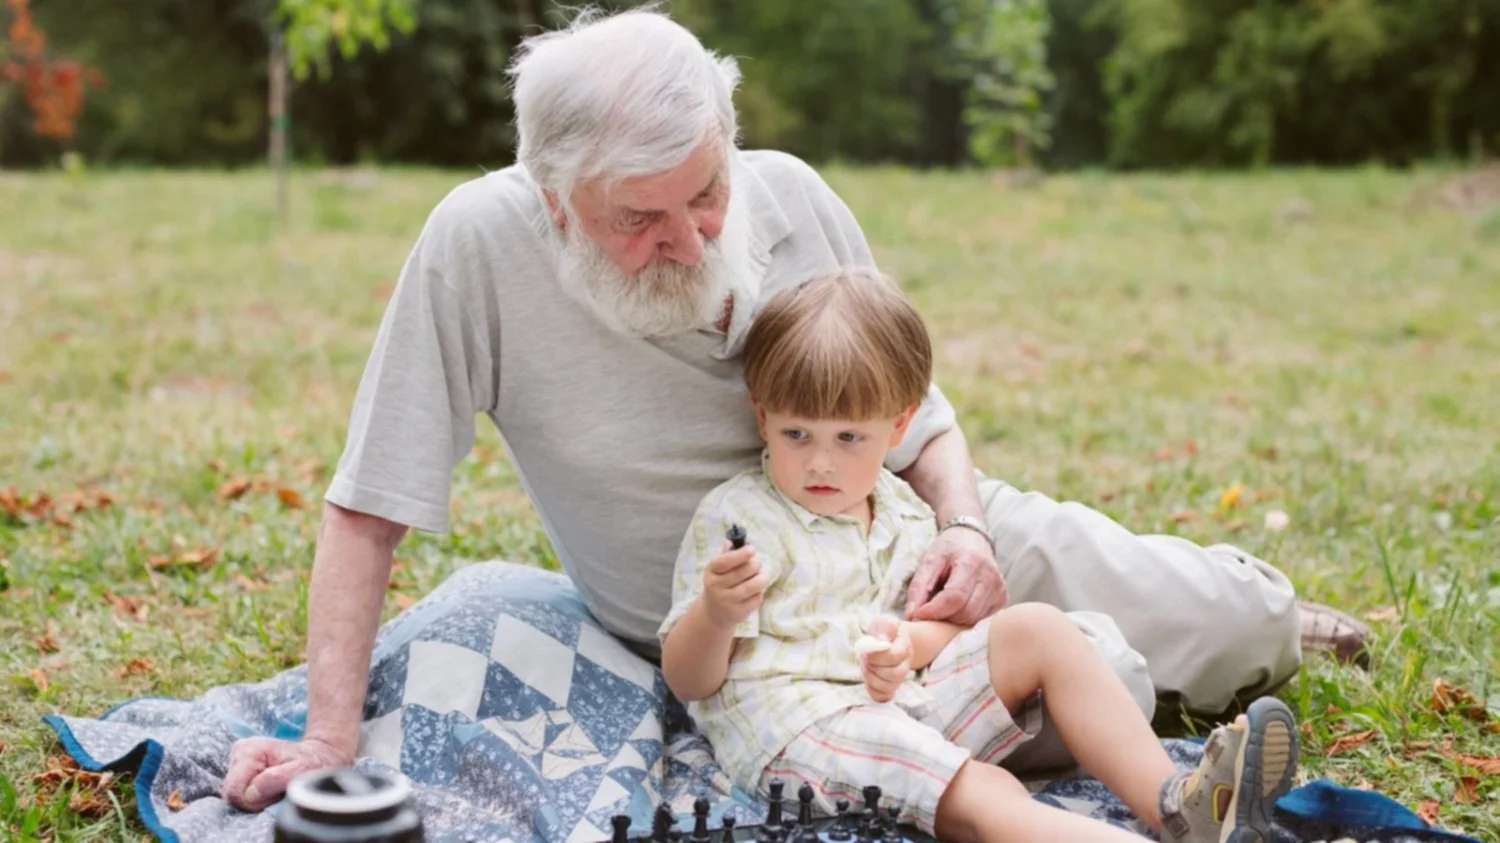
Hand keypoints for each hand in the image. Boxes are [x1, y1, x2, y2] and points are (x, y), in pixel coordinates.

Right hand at [221, 735, 351, 811]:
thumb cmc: (311, 762)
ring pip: (235, 796)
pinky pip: (239, 794)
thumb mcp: (302, 769)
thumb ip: (275, 780)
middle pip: (232, 795)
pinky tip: (269, 787)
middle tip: (276, 790)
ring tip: (275, 786)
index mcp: (249, 750)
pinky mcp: (239, 770)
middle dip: (254, 799)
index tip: (274, 792)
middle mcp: (238, 753)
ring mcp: (236, 761)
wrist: (317, 754)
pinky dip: (254, 796)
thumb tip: (250, 794)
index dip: (253, 800)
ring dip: (255, 798)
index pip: (235, 791)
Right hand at [700, 540, 766, 629]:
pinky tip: (757, 590)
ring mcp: (727, 601)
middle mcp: (716, 586)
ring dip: (762, 577)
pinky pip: (757, 598)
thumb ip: (726, 555)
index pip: (725, 561)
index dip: (741, 554)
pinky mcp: (738, 612)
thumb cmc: (719, 584)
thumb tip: (731, 541)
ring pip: (753, 585)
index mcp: (710, 572)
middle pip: (743, 571)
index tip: (752, 549)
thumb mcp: (717, 570)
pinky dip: (761, 592)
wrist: (713, 613)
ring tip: (763, 575)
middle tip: (758, 563)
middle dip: (756, 564)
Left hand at [859, 616, 911, 702]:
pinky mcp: (891, 687)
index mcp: (904, 646)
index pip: (895, 656)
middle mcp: (905, 664)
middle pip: (896, 675)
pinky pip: (884, 697)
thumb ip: (885, 627)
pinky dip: (873, 692)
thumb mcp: (884, 623)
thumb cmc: (884, 632)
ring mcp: (899, 678)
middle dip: (875, 668)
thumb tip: (882, 640)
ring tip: (865, 668)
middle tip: (864, 660)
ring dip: (872, 679)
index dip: (878, 657)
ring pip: (890, 687)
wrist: (888, 642)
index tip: (865, 653)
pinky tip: (867, 681)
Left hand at [906, 525, 1007, 623]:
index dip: (934, 611)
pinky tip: (957, 607)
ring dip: (953, 619)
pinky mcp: (1003, 600)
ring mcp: (1000, 590)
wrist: (972, 539)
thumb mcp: (929, 560)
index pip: (955, 597)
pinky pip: (981, 620)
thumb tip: (912, 615)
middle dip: (943, 617)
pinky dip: (965, 619)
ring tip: (943, 606)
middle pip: (965, 613)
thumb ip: (918, 586)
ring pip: (973, 620)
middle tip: (929, 611)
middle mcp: (991, 578)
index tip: (917, 615)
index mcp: (972, 563)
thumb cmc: (949, 549)